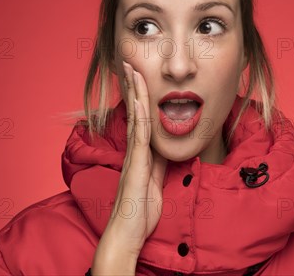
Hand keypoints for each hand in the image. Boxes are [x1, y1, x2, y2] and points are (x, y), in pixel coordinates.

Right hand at [92, 60, 167, 272]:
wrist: (128, 232)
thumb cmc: (140, 209)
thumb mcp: (155, 179)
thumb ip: (159, 161)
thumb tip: (165, 146)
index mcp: (140, 152)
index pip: (140, 117)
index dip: (139, 95)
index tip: (138, 75)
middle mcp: (134, 149)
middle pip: (135, 111)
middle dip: (133, 86)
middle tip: (129, 62)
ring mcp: (134, 156)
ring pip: (135, 118)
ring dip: (134, 93)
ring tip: (132, 70)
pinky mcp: (136, 165)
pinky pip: (139, 137)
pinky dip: (139, 117)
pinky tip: (140, 100)